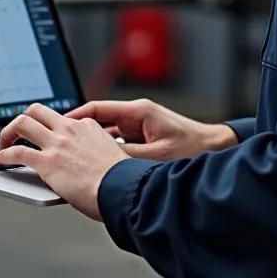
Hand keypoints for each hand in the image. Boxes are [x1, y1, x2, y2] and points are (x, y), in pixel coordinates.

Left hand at [0, 103, 127, 219]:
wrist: (122, 189)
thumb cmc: (121, 180)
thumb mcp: (110, 156)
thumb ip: (94, 153)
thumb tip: (89, 165)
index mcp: (87, 126)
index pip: (60, 119)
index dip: (47, 128)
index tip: (42, 137)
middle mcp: (69, 129)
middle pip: (37, 110)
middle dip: (22, 119)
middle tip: (16, 133)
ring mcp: (57, 144)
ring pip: (23, 122)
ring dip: (8, 132)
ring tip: (3, 144)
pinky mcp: (46, 162)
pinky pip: (17, 152)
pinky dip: (4, 154)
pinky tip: (0, 161)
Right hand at [65, 98, 237, 160]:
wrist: (218, 151)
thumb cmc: (194, 150)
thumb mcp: (157, 157)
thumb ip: (127, 158)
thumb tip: (101, 163)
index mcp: (138, 112)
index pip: (97, 110)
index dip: (75, 118)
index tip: (58, 126)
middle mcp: (138, 116)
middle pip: (99, 122)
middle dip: (79, 133)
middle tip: (59, 143)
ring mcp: (141, 127)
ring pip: (107, 135)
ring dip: (94, 146)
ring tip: (74, 159)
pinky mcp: (146, 139)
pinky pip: (119, 144)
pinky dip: (107, 153)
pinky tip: (98, 167)